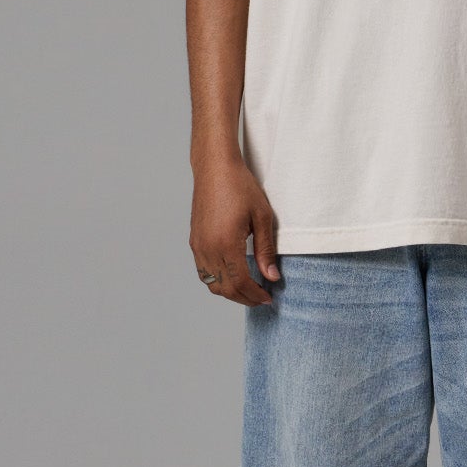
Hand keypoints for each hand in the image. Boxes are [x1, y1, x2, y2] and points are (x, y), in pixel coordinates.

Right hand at [190, 156, 280, 304]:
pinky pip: (203, 271)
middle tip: (261, 298)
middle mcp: (208, 248)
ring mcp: (198, 245)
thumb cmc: (240, 187)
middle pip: (225, 288)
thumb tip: (272, 277)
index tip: (268, 298)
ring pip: (212, 283)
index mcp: (226, 243)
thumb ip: (266, 250)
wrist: (215, 168)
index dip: (255, 295)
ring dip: (230, 291)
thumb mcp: (262, 217)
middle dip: (244, 298)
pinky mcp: (194, 241)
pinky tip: (233, 275)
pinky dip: (218, 280)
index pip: (241, 282)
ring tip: (249, 289)